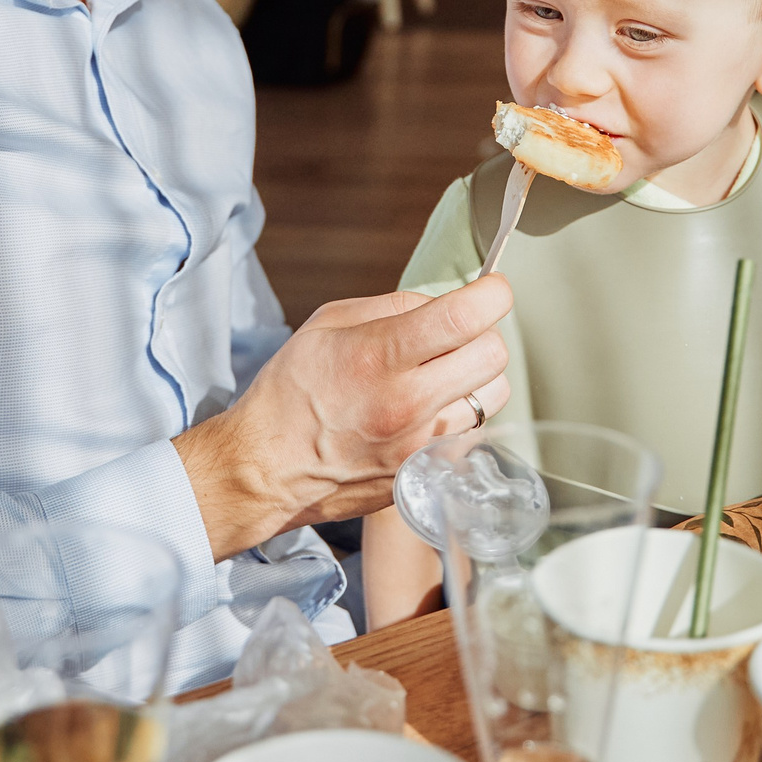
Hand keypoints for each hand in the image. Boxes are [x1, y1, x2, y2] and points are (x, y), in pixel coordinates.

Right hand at [174, 275, 512, 561]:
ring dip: (478, 377)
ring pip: (494, 395)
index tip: (491, 290)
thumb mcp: (328, 324)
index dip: (492, 294)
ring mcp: (421, 443)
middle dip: (483, 333)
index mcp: (379, 356)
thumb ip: (393, 306)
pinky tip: (429, 411)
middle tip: (458, 334)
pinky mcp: (426, 471)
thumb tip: (442, 302)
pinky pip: (473, 430)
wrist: (267, 469)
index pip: (465, 317)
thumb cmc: (291, 394)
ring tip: (442, 375)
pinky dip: (461, 414)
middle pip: (493, 353)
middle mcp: (407, 402)